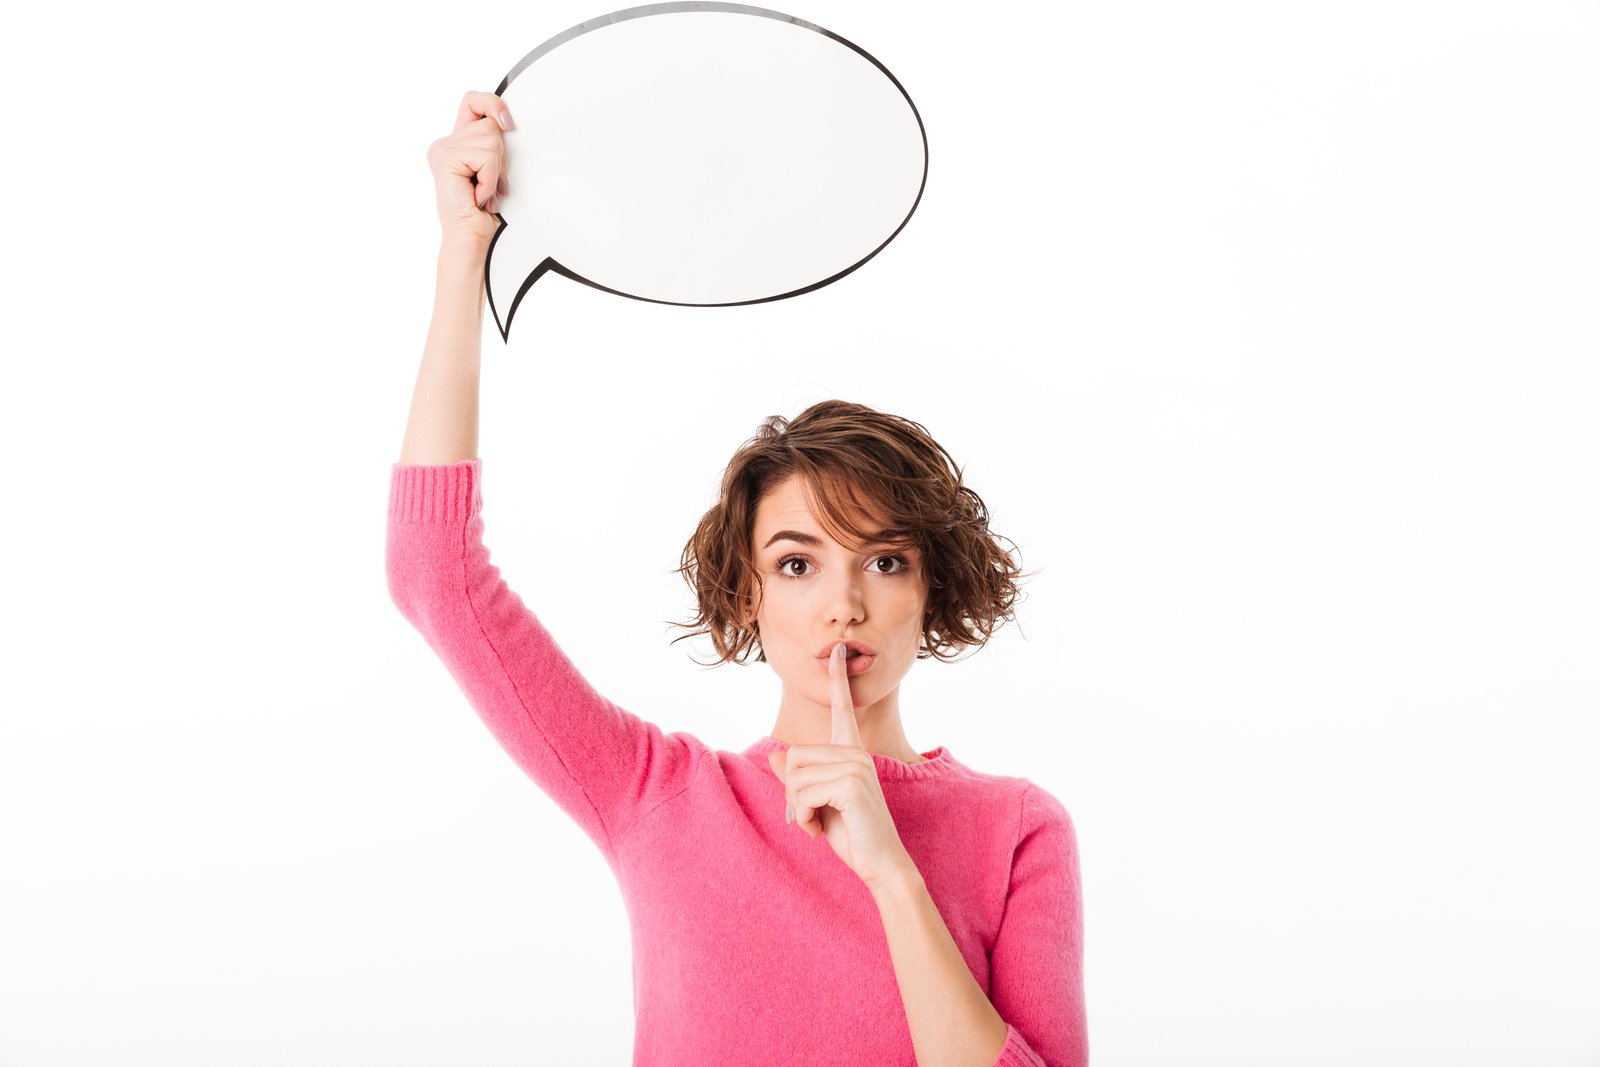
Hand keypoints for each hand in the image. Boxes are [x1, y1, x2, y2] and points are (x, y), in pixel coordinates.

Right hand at [426, 90, 512, 245]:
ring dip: (496, 170)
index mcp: (457, 143)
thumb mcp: (495, 170)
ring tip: (484, 191)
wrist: (473, 237)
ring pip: (491, 139)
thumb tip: (508, 123)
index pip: (473, 101)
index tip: (509, 125)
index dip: (493, 104)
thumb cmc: (485, 211)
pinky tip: (479, 195)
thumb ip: (494, 145)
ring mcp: (442, 150)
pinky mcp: (445, 159)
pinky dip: (490, 179)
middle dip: (500, 156)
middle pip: (489, 123)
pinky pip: (486, 157)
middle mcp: (445, 144)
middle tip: (490, 183)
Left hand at [767, 642, 916, 891]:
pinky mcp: (850, 784)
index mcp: (852, 753)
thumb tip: (776, 757)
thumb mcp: (817, 804)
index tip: (837, 649)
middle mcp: (856, 754)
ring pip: (795, 777)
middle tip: (808, 817)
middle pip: (795, 756)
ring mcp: (855, 766)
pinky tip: (818, 831)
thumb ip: (799, 780)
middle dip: (791, 793)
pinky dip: (802, 818)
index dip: (837, 679)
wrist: (880, 865)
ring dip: (796, 809)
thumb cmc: (852, 835)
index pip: (842, 709)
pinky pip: (801, 794)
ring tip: (817, 825)